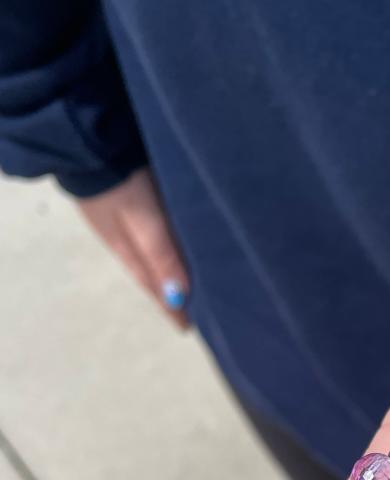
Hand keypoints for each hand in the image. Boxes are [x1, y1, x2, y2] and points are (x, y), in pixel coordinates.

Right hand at [76, 168, 189, 328]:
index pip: (155, 287)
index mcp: (129, 251)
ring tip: (191, 281)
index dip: (171, 307)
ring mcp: (125, 219)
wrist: (89, 138)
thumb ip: (162, 257)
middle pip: (153, 273)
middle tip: (195, 308)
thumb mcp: (144, 224)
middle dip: (171, 292)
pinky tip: (175, 243)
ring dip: (169, 269)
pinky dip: (165, 245)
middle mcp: (127, 240)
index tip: (188, 328)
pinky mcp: (129, 198)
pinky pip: (153, 232)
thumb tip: (179, 298)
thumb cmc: (120, 186)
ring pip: (153, 253)